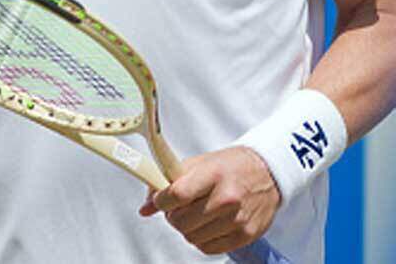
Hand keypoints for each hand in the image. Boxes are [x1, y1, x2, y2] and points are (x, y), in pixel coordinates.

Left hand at [139, 146, 280, 255]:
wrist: (267, 173)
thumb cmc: (229, 167)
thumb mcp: (197, 164)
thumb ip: (168, 183)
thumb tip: (145, 208)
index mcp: (213, 175)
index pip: (177, 195)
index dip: (161, 201)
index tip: (159, 200)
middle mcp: (227, 198)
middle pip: (181, 220)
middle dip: (171, 216)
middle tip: (176, 208)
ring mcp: (238, 220)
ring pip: (192, 237)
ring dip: (186, 228)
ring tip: (193, 214)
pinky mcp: (246, 236)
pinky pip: (209, 248)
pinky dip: (201, 239)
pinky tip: (206, 225)